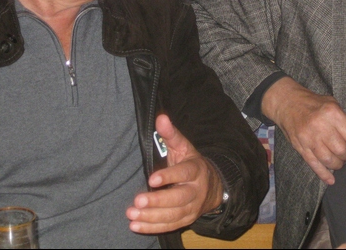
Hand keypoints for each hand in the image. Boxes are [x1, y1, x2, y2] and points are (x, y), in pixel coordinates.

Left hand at [126, 114, 222, 233]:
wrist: (213, 186)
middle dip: (158, 201)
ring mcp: (192, 208)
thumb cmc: (192, 163)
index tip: (151, 179)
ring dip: (151, 217)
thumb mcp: (184, 147)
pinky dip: (152, 228)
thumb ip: (171, 134)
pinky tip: (135, 226)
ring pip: (173, 215)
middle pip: (178, 198)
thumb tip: (160, 118)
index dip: (169, 176)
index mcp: (196, 170)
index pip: (183, 173)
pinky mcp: (186, 220)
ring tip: (132, 214)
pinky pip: (169, 226)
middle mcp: (196, 191)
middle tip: (138, 200)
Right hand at [262, 77, 345, 184]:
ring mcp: (309, 139)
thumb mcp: (331, 103)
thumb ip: (343, 119)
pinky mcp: (300, 148)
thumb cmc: (312, 103)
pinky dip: (324, 175)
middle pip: (342, 150)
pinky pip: (314, 165)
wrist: (287, 103)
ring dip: (337, 164)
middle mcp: (320, 126)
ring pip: (329, 160)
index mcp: (331, 113)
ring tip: (337, 160)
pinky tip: (331, 180)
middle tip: (344, 151)